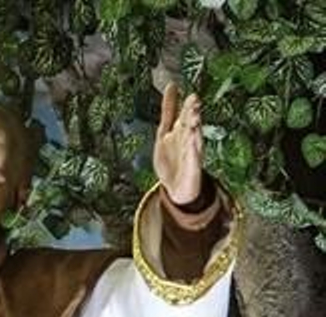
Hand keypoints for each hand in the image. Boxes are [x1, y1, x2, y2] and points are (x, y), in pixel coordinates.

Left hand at [153, 84, 203, 207]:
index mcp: (180, 130)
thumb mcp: (164, 133)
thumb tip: (171, 86)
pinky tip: (193, 141)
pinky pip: (194, 156)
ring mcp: (192, 151)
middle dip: (191, 112)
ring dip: (194, 127)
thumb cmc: (172, 159)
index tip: (175, 87)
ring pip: (194, 137)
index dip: (180, 102)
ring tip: (194, 117)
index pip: (181, 113)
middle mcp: (188, 138)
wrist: (177, 188)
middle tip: (192, 99)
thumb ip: (168, 112)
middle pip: (189, 123)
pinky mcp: (193, 165)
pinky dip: (193, 149)